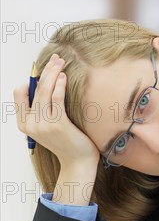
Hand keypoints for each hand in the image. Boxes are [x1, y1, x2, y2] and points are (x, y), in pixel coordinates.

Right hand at [14, 53, 99, 168]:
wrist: (78, 161)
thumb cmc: (66, 141)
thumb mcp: (48, 125)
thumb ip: (42, 109)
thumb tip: (45, 82)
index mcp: (24, 124)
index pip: (19, 93)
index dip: (31, 79)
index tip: (44, 70)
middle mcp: (30, 124)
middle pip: (34, 88)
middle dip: (45, 70)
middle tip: (56, 58)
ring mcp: (43, 125)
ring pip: (45, 91)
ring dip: (53, 72)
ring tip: (61, 62)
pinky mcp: (58, 125)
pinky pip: (56, 98)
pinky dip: (59, 85)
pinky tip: (64, 77)